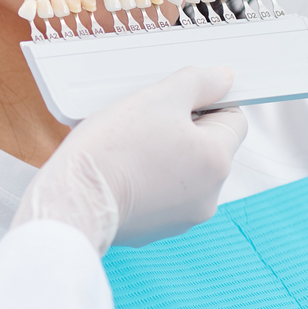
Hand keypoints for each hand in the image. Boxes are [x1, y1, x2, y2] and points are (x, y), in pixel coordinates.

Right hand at [10, 66, 247, 251]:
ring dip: (164, 154)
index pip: (234, 119)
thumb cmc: (113, 148)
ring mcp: (182, 217)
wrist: (74, 198)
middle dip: (182, 129)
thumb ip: (198, 82)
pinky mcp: (155, 230)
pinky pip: (160, 194)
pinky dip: (146, 179)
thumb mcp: (158, 98)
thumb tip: (225, 78)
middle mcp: (209, 195)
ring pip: (183, 171)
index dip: (207, 101)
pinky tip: (121, 168)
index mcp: (217, 160)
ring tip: (128, 145)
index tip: (178, 97)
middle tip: (146, 117)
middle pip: (208, 147)